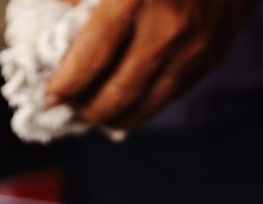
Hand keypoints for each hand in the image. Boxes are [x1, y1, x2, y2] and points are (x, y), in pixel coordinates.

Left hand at [45, 0, 253, 129]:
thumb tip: (55, 29)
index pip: (92, 58)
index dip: (66, 84)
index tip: (51, 95)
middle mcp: (168, 29)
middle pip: (118, 93)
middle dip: (88, 109)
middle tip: (71, 108)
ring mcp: (194, 48)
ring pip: (146, 105)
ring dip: (115, 116)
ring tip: (96, 113)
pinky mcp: (211, 58)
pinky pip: (170, 95)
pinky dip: (144, 104)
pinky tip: (128, 100)